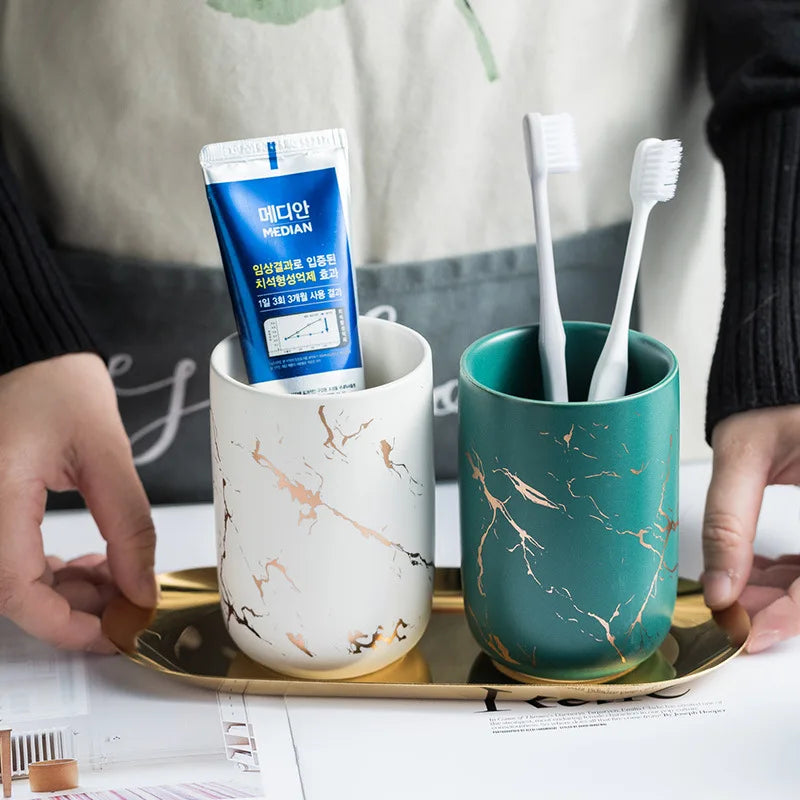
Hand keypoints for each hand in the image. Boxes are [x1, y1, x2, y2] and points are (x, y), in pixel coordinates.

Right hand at [0, 353, 156, 651]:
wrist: (32, 359)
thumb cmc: (59, 388)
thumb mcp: (106, 454)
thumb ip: (128, 525)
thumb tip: (142, 589)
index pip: (15, 588)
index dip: (65, 624)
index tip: (116, 632)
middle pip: (14, 593)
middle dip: (76, 609)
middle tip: (130, 601)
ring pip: (14, 584)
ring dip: (68, 595)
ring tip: (120, 579)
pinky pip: (12, 562)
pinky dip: (52, 576)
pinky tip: (92, 566)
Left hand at [702, 406, 799, 652]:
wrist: (789, 372)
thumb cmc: (775, 397)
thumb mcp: (744, 454)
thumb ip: (728, 522)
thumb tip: (718, 587)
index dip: (789, 616)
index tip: (749, 633)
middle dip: (776, 605)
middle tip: (727, 610)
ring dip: (781, 592)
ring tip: (731, 590)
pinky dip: (791, 574)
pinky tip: (754, 571)